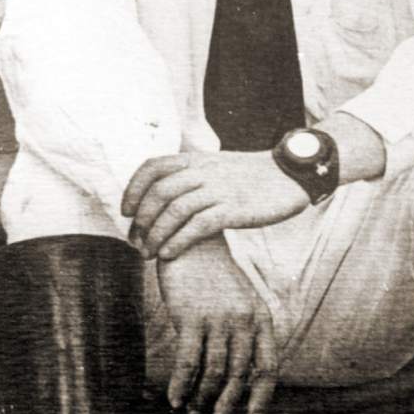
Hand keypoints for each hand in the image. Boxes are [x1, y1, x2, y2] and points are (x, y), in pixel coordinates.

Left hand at [123, 150, 308, 258]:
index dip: (133, 189)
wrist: (288, 175)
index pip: (152, 167)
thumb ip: (191, 175)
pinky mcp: (233, 209)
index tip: (125, 212)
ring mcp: (218, 189)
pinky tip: (168, 255)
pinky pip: (198, 226)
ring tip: (148, 254)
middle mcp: (204, 171)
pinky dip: (178, 241)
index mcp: (196, 159)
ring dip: (155, 235)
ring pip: (174, 211)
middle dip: (141, 220)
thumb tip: (162, 195)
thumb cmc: (250, 177)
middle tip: (136, 242)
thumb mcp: (216, 166)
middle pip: (159, 192)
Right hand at [158, 236, 277, 413]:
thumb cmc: (212, 274)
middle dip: (228, 405)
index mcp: (259, 316)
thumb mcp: (239, 298)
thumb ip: (244, 330)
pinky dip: (181, 386)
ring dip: (202, 398)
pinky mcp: (191, 316)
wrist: (191, 239)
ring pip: (214, 374)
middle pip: (239, 375)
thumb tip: (239, 373)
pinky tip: (174, 398)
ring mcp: (218, 318)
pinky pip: (188, 363)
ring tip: (192, 410)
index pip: (267, 366)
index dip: (261, 397)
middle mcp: (243, 319)